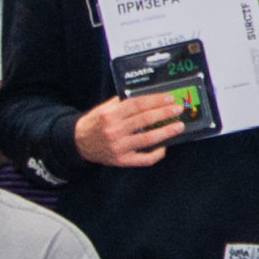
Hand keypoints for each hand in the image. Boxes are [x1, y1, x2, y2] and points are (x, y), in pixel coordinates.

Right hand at [77, 92, 193, 168]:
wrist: (79, 143)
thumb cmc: (95, 123)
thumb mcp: (105, 108)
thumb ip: (123, 103)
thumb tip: (148, 97)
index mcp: (110, 115)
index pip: (137, 104)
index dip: (155, 100)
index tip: (169, 98)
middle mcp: (114, 130)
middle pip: (144, 120)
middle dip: (164, 113)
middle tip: (178, 109)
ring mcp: (119, 147)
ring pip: (147, 139)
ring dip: (166, 132)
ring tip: (179, 126)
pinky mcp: (122, 161)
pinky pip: (144, 159)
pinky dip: (156, 153)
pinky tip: (165, 146)